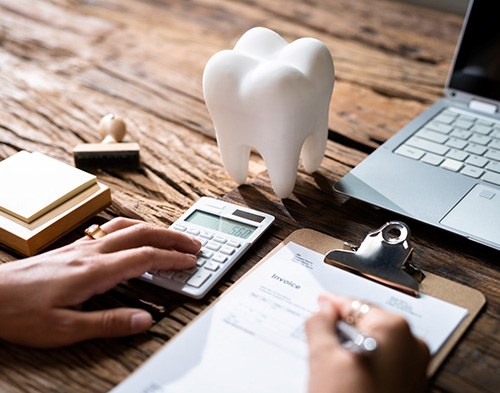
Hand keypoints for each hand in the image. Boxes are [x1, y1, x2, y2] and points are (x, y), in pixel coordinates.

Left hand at [0, 217, 200, 347]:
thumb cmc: (20, 312)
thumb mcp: (65, 329)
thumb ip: (108, 323)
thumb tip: (144, 320)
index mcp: (94, 271)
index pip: (144, 257)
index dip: (172, 259)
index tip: (191, 261)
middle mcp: (91, 252)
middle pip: (142, 233)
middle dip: (172, 237)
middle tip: (193, 243)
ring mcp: (82, 247)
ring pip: (127, 226)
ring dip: (155, 229)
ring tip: (172, 236)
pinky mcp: (73, 248)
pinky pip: (112, 229)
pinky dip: (134, 228)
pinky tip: (134, 234)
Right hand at [306, 293, 429, 392]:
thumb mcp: (323, 358)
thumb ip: (320, 324)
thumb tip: (322, 311)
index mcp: (394, 330)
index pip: (355, 304)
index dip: (332, 303)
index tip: (320, 303)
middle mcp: (412, 345)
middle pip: (368, 323)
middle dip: (343, 326)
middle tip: (320, 328)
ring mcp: (415, 368)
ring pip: (375, 344)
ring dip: (352, 344)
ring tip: (329, 354)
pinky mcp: (411, 386)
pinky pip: (384, 362)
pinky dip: (365, 361)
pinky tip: (346, 372)